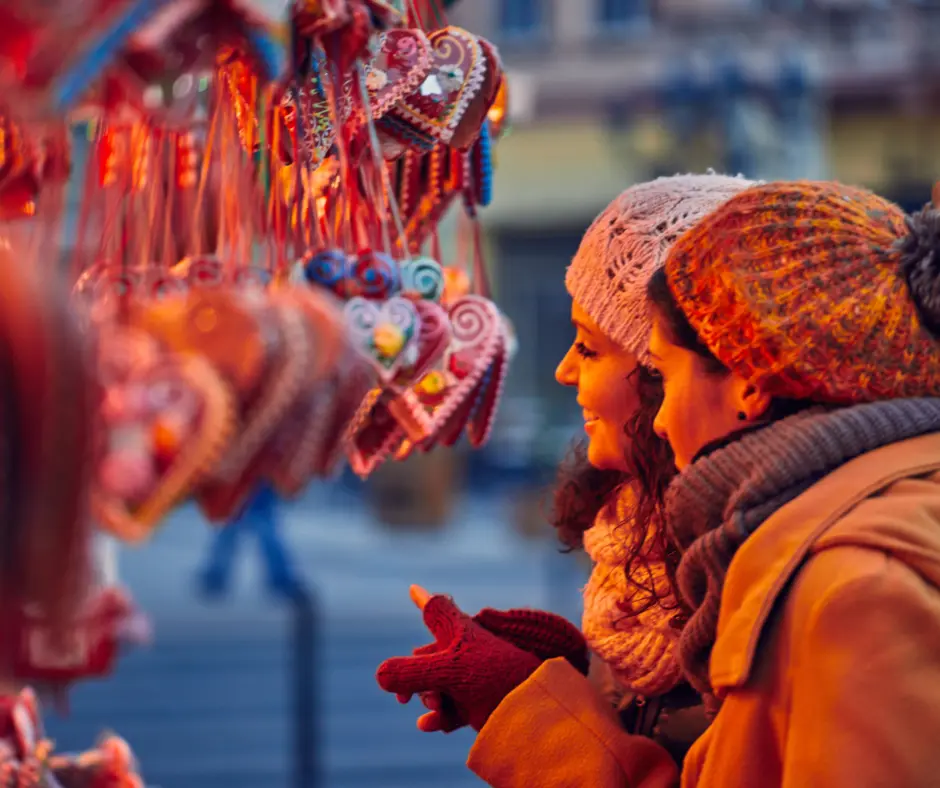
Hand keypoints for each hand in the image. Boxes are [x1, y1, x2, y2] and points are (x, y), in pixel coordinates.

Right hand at [376, 588, 541, 731]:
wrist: (538, 711)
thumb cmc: (496, 678)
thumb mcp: (447, 672)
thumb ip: (409, 672)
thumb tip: (380, 675)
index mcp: (461, 631)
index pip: (436, 609)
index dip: (422, 599)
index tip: (412, 587)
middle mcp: (466, 651)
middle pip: (425, 657)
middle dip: (413, 676)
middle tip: (404, 696)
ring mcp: (472, 678)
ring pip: (435, 684)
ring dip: (427, 698)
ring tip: (436, 708)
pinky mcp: (478, 703)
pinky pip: (448, 707)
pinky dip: (437, 716)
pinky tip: (428, 724)